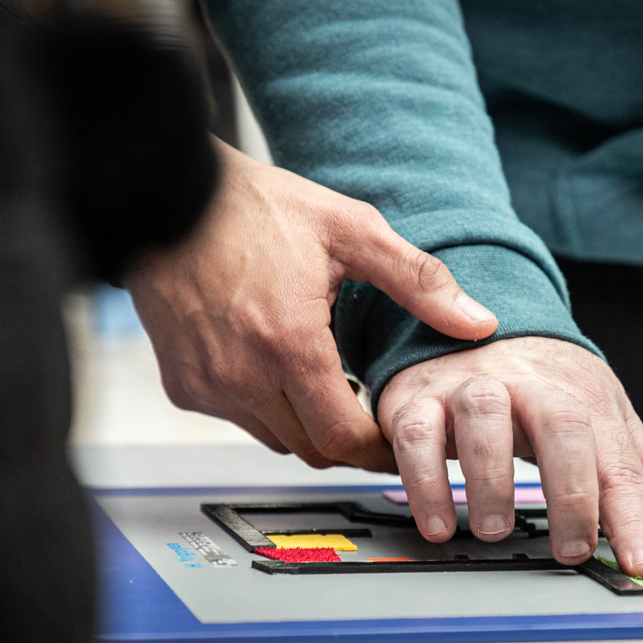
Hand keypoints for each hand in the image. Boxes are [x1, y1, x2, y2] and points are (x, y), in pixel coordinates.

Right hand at [126, 138, 497, 470]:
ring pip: (276, 439)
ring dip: (308, 425)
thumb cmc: (253, 206)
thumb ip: (419, 282)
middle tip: (377, 418)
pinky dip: (266, 408)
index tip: (402, 438)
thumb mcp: (351, 229)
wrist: (164, 193)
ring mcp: (206, 385)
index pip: (344, 438)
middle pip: (313, 449)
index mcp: (288, 343)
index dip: (379, 448)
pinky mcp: (181, 385)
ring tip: (330, 385)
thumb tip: (478, 322)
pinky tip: (280, 369)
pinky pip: (238, 420)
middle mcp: (241, 376)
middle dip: (351, 441)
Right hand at [377, 337, 642, 577]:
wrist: (466, 324)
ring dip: (490, 480)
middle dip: (571, 491)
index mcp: (581, 396)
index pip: (616, 457)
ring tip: (494, 531)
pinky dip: (424, 480)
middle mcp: (529, 386)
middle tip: (573, 548)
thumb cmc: (539, 385)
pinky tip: (439, 524)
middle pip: (561, 424)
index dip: (633, 514)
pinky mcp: (417, 399)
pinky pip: (417, 435)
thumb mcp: (600, 419)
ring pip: (484, 418)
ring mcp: (471, 388)